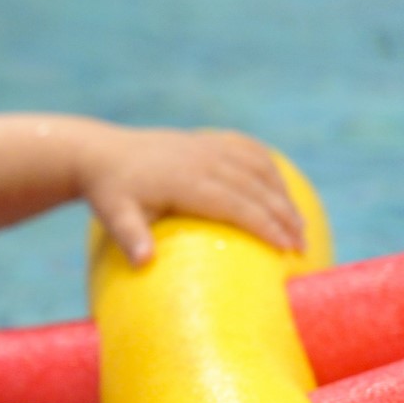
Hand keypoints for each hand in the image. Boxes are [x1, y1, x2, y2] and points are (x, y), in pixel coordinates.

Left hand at [76, 127, 305, 264]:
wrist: (100, 153)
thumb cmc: (109, 191)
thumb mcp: (114, 215)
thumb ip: (130, 237)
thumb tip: (143, 263)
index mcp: (187, 180)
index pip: (237, 205)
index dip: (266, 226)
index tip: (288, 249)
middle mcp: (203, 159)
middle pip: (257, 188)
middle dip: (284, 216)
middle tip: (302, 247)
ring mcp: (208, 146)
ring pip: (259, 168)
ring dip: (283, 195)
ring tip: (299, 225)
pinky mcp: (207, 140)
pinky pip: (249, 149)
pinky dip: (270, 169)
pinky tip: (280, 188)